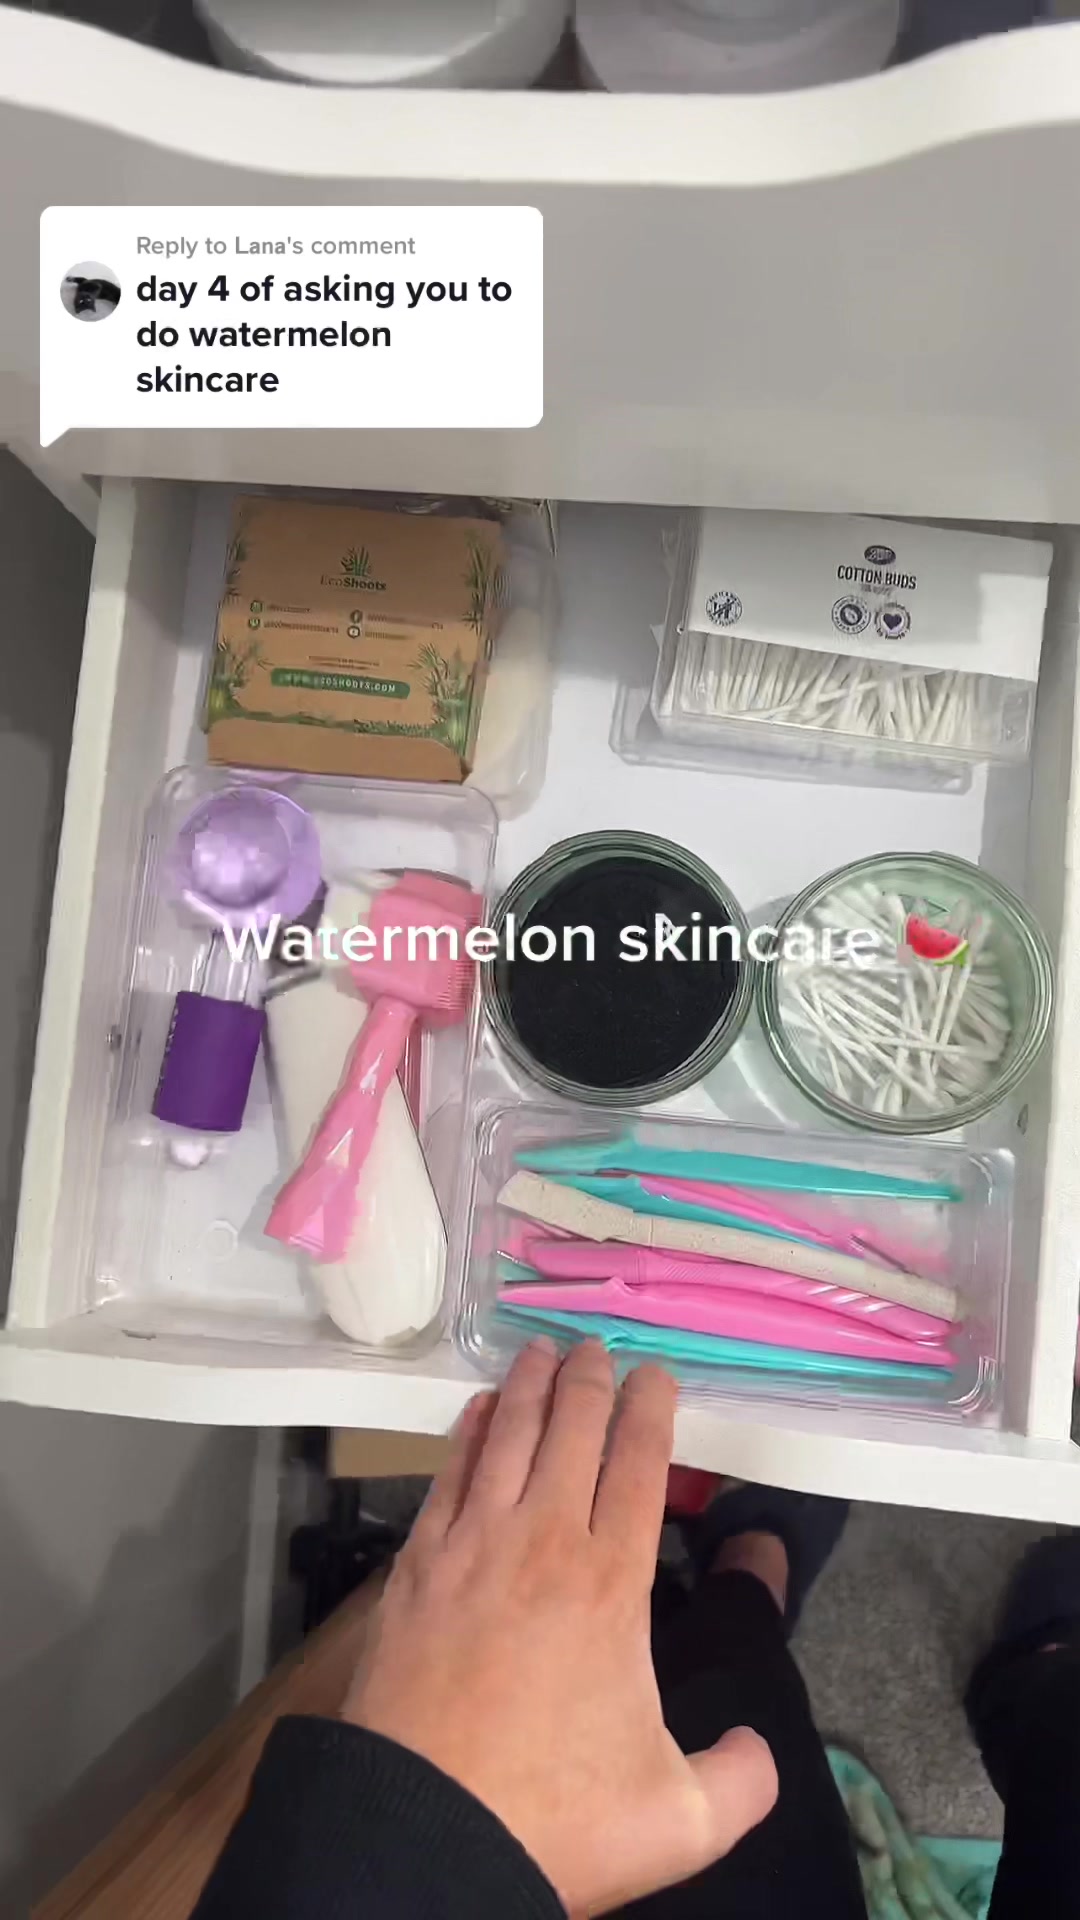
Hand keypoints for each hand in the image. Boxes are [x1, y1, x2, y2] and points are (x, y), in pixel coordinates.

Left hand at [342, 1339, 776, 1914]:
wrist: (420, 1834)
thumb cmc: (553, 1821)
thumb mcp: (680, 1821)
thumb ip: (740, 1778)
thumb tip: (759, 1749)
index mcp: (611, 1583)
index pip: (640, 1466)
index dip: (651, 1411)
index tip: (656, 1376)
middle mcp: (542, 1542)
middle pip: (571, 1432)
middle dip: (590, 1380)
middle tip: (597, 1350)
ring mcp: (470, 1547)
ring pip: (505, 1438)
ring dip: (527, 1388)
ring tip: (539, 1354)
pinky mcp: (415, 1569)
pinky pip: (448, 1476)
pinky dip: (467, 1433)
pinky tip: (476, 1413)